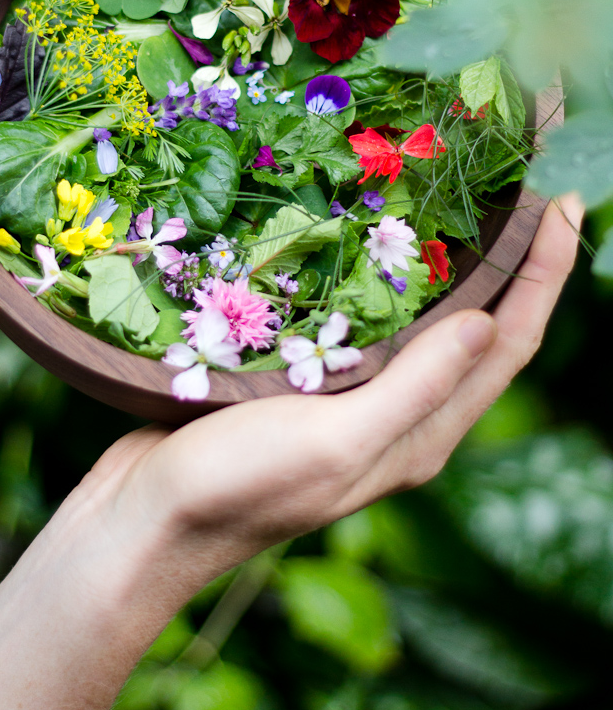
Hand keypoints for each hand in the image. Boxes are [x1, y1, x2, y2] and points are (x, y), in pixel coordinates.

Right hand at [77, 196, 581, 594]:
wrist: (143, 523)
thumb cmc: (237, 488)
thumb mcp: (336, 442)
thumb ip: (414, 389)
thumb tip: (486, 322)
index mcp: (422, 436)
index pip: (509, 344)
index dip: (546, 275)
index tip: (567, 202)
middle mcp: (400, 418)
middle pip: (478, 328)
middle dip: (512, 260)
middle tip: (521, 186)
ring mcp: (352, 401)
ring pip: (422, 322)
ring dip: (452, 264)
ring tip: (459, 200)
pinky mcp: (306, 384)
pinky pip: (366, 322)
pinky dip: (384, 278)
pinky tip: (369, 241)